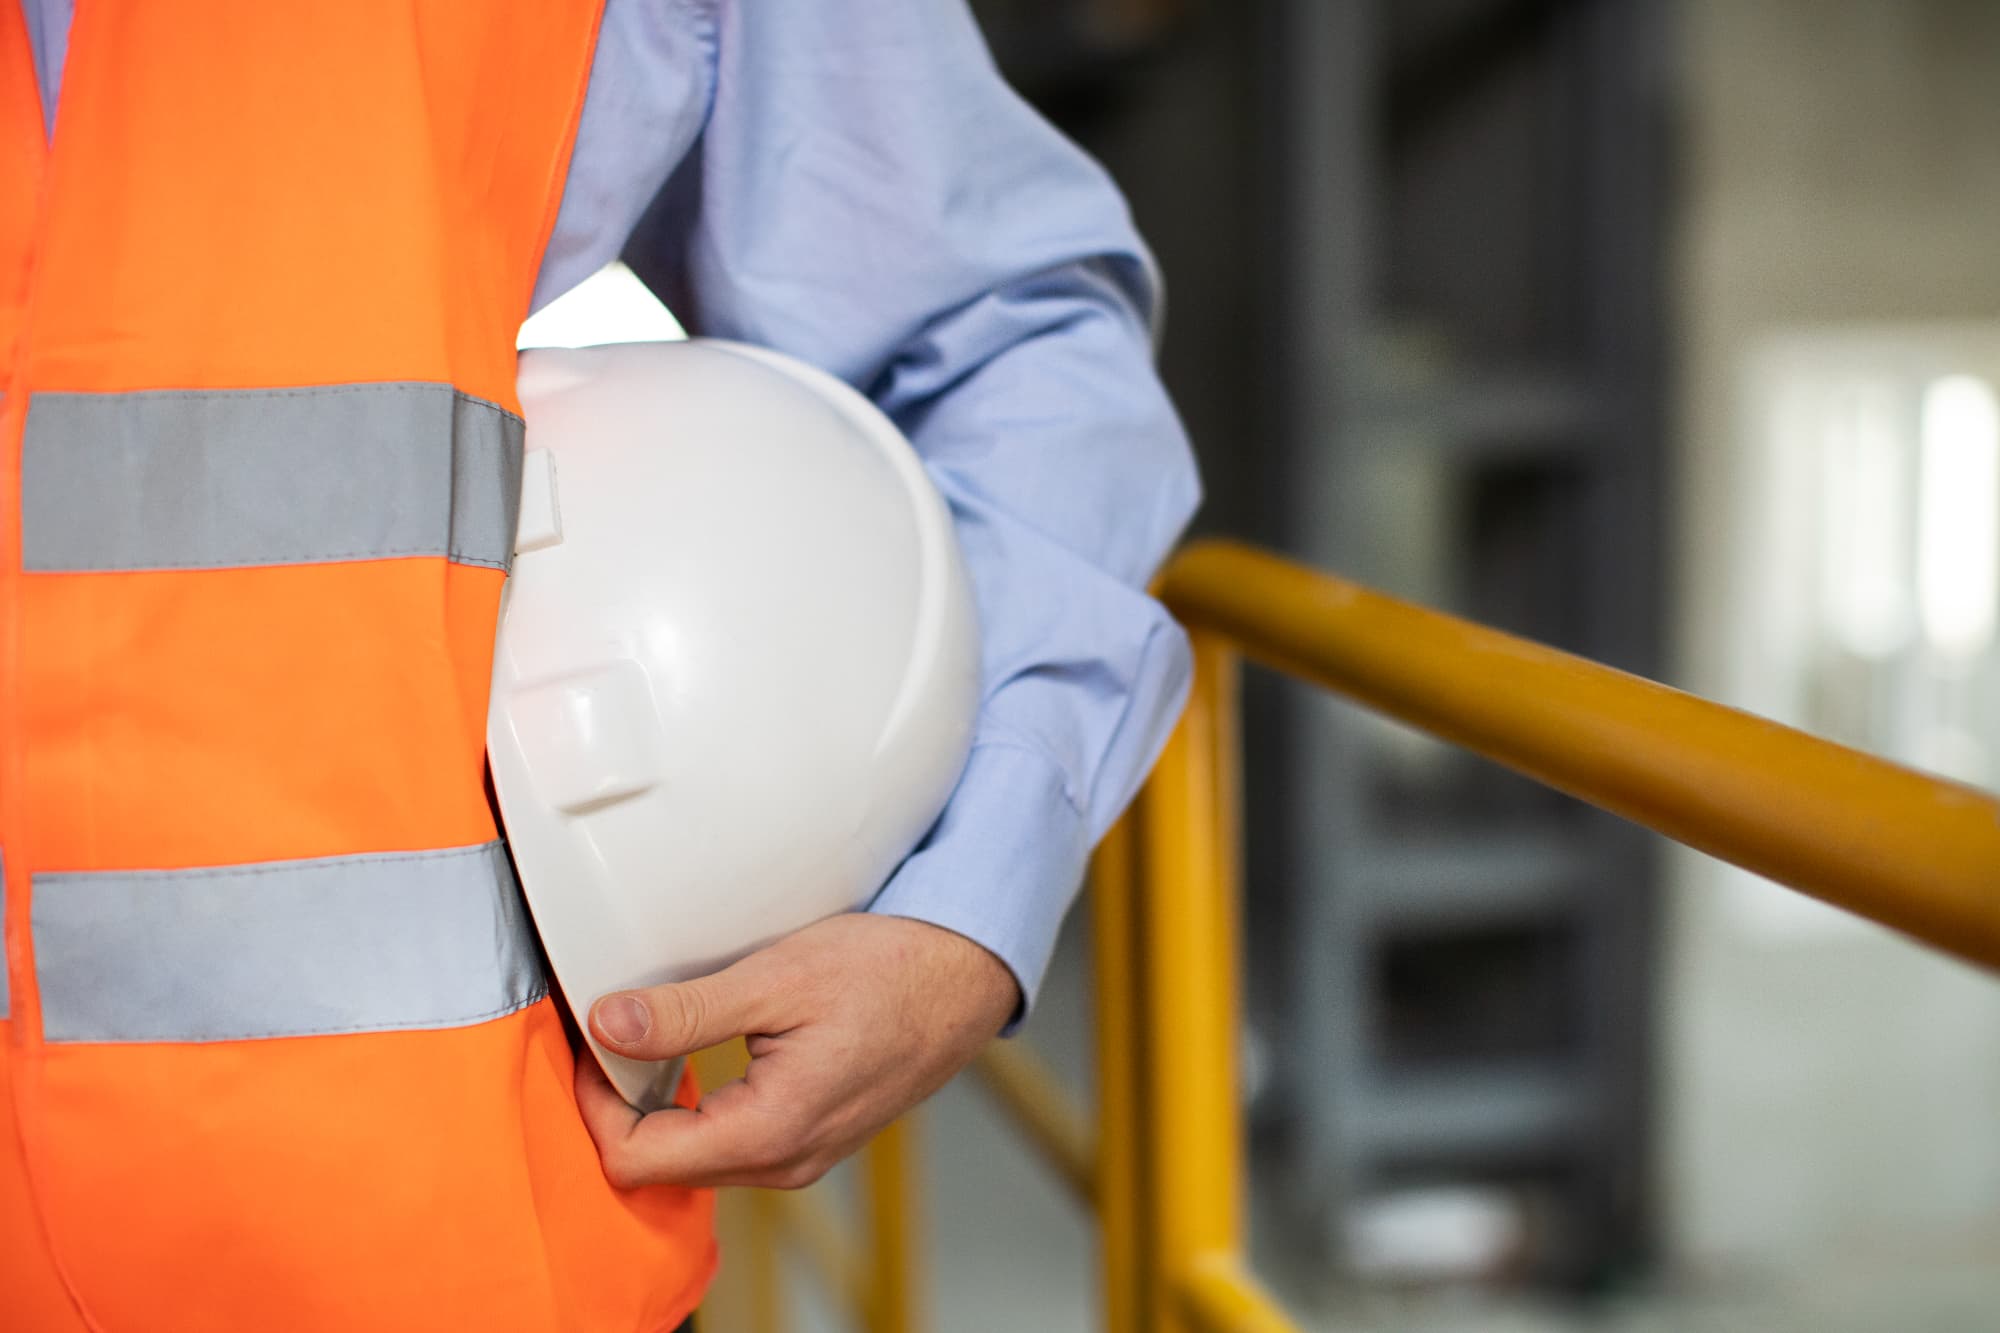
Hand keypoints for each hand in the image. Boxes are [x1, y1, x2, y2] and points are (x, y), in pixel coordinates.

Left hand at [575, 912, 1020, 1189]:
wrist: (965, 975)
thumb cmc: (890, 971)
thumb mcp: (776, 977)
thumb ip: (685, 1012)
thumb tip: (607, 1025)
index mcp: (771, 1130)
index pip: (637, 1159)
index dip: (595, 1102)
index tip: (593, 1040)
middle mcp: (785, 1161)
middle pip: (661, 1166)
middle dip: (619, 1105)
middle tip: (609, 1033)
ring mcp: (802, 1155)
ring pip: (695, 1158)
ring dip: (658, 1106)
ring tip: (649, 1038)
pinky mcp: (812, 1137)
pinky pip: (731, 1144)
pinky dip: (698, 1107)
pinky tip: (695, 1056)